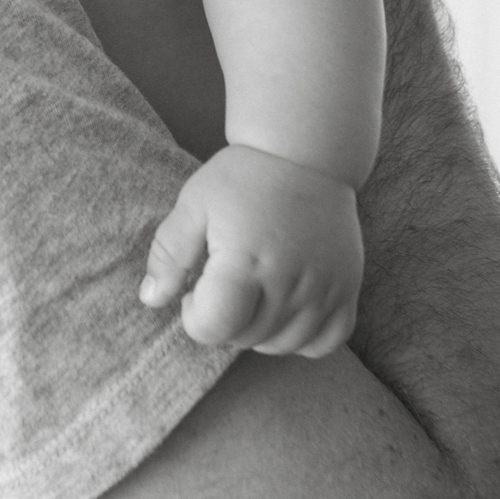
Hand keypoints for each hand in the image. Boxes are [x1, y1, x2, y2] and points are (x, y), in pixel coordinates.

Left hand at [140, 144, 363, 356]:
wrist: (304, 153)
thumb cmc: (243, 177)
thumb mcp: (194, 204)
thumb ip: (169, 254)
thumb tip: (151, 299)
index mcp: (245, 260)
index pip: (215, 327)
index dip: (195, 317)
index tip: (195, 290)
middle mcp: (290, 280)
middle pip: (245, 338)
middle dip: (223, 321)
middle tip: (221, 285)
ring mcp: (325, 288)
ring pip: (283, 345)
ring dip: (258, 331)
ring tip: (251, 293)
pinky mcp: (348, 288)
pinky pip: (326, 341)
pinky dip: (302, 337)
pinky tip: (285, 308)